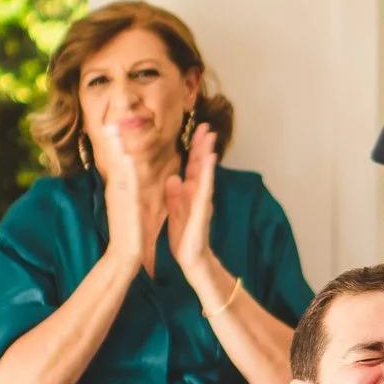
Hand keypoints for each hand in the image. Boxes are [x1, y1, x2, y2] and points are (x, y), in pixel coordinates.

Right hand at [95, 122, 149, 268]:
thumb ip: (124, 190)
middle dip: (111, 141)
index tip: (110, 124)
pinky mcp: (128, 206)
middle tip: (107, 120)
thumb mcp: (126, 204)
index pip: (115, 161)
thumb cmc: (128, 230)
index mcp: (120, 188)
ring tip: (113, 130)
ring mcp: (121, 198)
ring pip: (118, 169)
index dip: (113, 143)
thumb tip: (125, 175)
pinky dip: (126, 171)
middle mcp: (118, 190)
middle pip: (113, 161)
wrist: (126, 254)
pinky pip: (127, 185)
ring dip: (115, 150)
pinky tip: (126, 157)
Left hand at [164, 124, 218, 276]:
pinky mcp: (202, 209)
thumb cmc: (184, 237)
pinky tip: (210, 159)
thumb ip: (175, 195)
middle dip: (203, 145)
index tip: (198, 130)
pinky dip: (208, 173)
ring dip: (208, 154)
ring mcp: (202, 200)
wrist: (190, 258)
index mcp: (190, 193)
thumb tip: (174, 177)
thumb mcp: (175, 211)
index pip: (193, 166)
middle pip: (201, 164)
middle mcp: (198, 193)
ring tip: (210, 137)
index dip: (195, 148)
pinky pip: (205, 188)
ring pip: (206, 172)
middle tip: (207, 125)